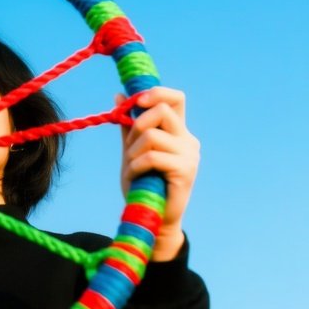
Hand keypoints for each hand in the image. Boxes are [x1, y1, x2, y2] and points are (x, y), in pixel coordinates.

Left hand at [118, 87, 199, 261]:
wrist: (151, 216)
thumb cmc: (142, 183)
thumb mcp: (132, 149)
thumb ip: (128, 124)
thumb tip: (119, 94)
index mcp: (177, 131)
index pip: (175, 98)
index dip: (155, 93)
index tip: (135, 102)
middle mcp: (188, 139)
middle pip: (163, 110)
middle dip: (137, 124)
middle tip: (130, 146)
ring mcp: (190, 155)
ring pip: (152, 136)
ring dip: (133, 151)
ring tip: (132, 167)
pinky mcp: (186, 171)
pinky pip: (152, 157)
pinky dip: (136, 165)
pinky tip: (135, 176)